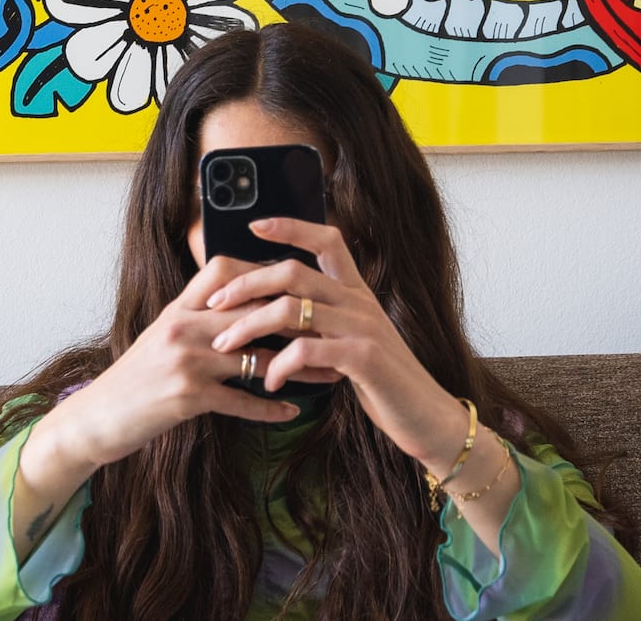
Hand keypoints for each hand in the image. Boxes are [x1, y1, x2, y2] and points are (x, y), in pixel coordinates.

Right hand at [40, 255, 302, 471]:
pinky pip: (241, 400)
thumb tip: (243, 304)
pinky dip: (270, 408)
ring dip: (297, 367)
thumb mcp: (162, 335)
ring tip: (328, 374)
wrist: (97, 417)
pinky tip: (292, 411)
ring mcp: (186, 361)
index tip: (296, 285)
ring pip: (256, 355)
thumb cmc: (136, 377)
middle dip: (297, 320)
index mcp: (178, 308)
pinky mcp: (188, 397)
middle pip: (253, 309)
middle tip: (332, 328)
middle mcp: (183, 327)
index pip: (224, 269)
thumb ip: (198, 317)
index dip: (263, 272)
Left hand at [206, 219, 472, 476]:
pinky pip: (306, 351)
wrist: (425, 416)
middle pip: (293, 271)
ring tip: (226, 347)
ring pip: (291, 309)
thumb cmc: (381, 382)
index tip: (255, 225)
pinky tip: (268, 382)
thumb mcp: (349, 343)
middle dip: (246, 284)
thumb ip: (320, 324)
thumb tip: (273, 313)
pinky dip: (278, 366)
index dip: (291, 227)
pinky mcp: (363, 358)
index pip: (327, 240)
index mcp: (356, 292)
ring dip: (249, 327)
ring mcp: (363, 327)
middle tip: (215, 304)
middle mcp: (359, 301)